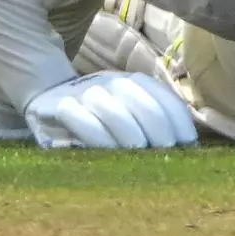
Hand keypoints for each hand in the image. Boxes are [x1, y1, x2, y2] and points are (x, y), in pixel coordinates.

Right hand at [24, 72, 197, 149]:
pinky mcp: (59, 106)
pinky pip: (76, 115)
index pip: (161, 96)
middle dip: (157, 125)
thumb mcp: (125, 115)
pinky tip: (106, 150)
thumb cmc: (97, 119)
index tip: (187, 146)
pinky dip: (94, 132)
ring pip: (109, 105)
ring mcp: (83, 93)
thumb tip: (187, 149)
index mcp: (132, 83)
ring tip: (138, 150)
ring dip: (127, 128)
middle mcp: (110, 83)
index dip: (178, 120)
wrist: (47, 99)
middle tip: (165, 152)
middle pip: (139, 99)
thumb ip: (151, 124)